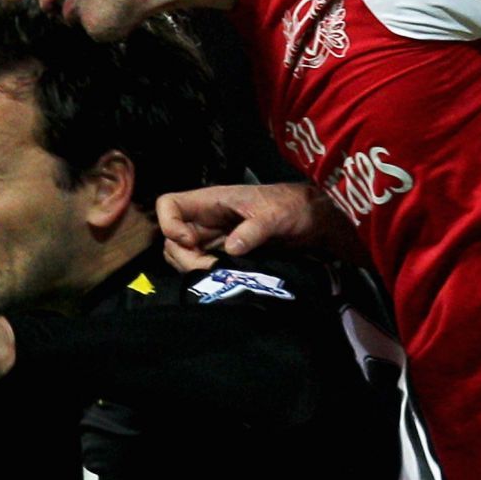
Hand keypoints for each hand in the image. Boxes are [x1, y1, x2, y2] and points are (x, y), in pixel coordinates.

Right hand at [156, 182, 354, 270]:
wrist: (312, 219)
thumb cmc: (293, 207)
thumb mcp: (275, 215)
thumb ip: (254, 230)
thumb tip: (231, 248)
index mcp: (211, 201)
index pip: (168, 205)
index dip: (169, 224)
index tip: (189, 242)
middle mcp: (206, 218)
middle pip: (171, 238)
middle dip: (184, 257)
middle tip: (211, 269)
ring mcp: (213, 237)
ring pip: (183, 254)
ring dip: (194, 268)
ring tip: (220, 274)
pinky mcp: (222, 252)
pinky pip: (201, 264)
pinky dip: (206, 273)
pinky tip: (225, 278)